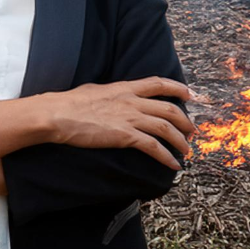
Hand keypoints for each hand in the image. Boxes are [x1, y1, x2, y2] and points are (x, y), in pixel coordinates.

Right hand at [46, 77, 195, 169]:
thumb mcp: (93, 91)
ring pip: (166, 128)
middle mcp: (132, 101)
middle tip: (190, 131)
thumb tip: (109, 95)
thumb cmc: (69, 103)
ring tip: (186, 150)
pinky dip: (167, 157)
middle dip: (185, 121)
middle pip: (169, 108)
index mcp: (124, 87)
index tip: (189, 94)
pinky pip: (154, 147)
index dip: (177, 87)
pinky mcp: (125, 136)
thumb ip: (108, 93)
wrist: (58, 114)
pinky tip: (173, 165)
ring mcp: (129, 118)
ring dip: (180, 141)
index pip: (158, 83)